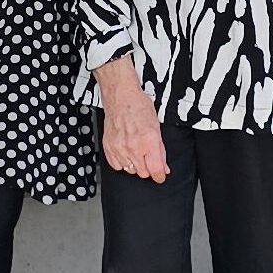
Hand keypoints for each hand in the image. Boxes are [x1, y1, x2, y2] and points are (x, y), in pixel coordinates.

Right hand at [97, 60, 168, 180]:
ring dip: (135, 164)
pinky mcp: (109, 147)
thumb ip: (160, 150)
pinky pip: (117, 166)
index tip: (160, 175)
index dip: (160, 175)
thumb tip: (163, 166)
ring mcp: (119, 148)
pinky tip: (126, 152)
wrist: (120, 96)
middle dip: (148, 167)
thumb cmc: (138, 106)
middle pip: (143, 173)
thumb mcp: (157, 127)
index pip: (155, 170)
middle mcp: (133, 146)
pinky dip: (123, 162)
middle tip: (149, 156)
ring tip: (137, 150)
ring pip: (130, 170)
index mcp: (148, 141)